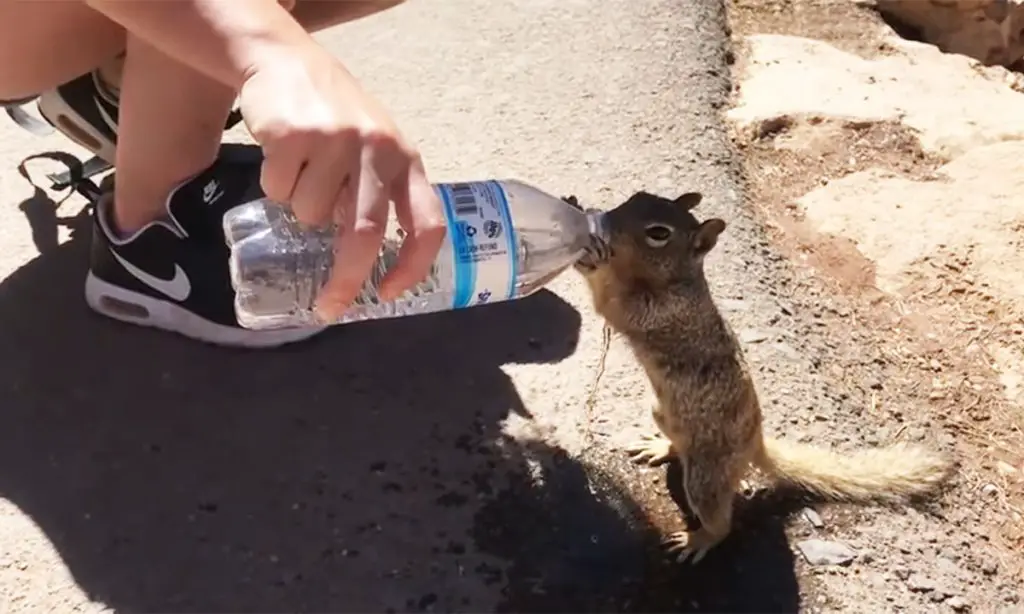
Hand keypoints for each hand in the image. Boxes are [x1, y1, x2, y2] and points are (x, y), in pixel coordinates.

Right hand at [238, 45, 445, 320]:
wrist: (286, 61)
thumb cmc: (336, 116)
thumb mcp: (373, 149)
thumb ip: (378, 194)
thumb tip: (365, 263)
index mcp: (406, 160)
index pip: (427, 223)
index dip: (413, 265)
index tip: (389, 293)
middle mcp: (378, 150)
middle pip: (366, 233)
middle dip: (346, 278)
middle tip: (329, 305)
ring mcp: (337, 141)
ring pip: (313, 214)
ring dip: (300, 209)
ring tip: (303, 172)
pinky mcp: (295, 134)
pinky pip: (279, 190)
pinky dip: (275, 186)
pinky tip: (282, 155)